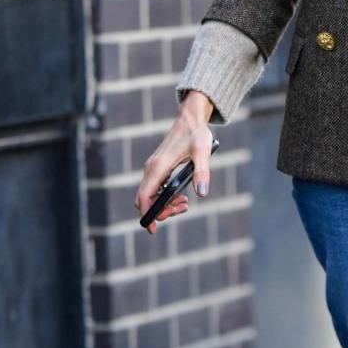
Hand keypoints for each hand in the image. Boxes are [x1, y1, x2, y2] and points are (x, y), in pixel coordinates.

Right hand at [135, 93, 214, 235]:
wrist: (190, 119)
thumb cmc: (196, 134)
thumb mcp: (203, 151)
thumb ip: (202, 172)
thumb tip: (202, 194)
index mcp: (158, 167)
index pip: (144, 197)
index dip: (147, 214)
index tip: (152, 229)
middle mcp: (151, 169)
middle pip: (145, 200)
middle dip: (160, 211)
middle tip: (183, 208)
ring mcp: (154, 169)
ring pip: (150, 196)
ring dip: (165, 205)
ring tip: (186, 204)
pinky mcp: (158, 169)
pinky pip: (155, 189)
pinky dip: (166, 197)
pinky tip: (182, 197)